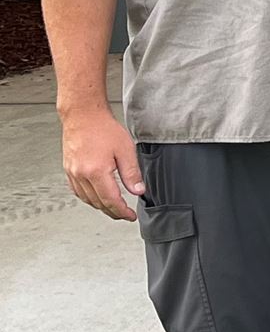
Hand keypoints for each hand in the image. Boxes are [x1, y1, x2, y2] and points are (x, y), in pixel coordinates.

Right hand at [61, 105, 142, 221]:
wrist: (83, 115)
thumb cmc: (104, 128)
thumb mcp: (125, 150)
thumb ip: (132, 173)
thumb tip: (138, 191)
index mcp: (96, 172)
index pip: (111, 201)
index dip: (122, 212)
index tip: (130, 216)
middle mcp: (81, 175)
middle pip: (98, 203)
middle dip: (113, 212)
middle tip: (124, 214)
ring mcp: (72, 173)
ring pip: (86, 199)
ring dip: (100, 206)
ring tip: (114, 207)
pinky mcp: (68, 169)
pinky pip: (77, 191)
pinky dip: (88, 197)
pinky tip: (96, 196)